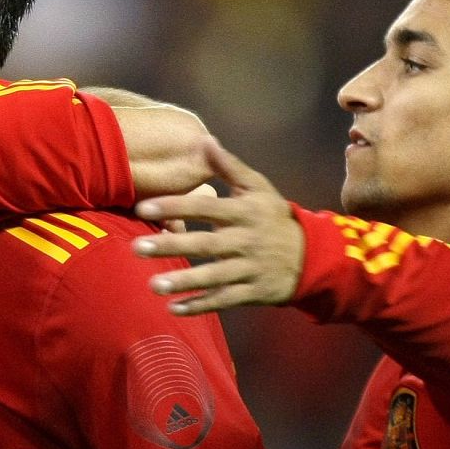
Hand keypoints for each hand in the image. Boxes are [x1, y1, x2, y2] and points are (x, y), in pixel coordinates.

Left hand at [131, 141, 304, 314]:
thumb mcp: (259, 188)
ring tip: (153, 284)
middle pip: (205, 244)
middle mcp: (246, 240)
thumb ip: (230, 167)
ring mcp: (250, 268)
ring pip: (214, 276)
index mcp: (245, 212)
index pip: (205, 207)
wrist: (313, 256)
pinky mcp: (253, 292)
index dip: (175, 206)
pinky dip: (201, 305)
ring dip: (184, 281)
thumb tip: (206, 140)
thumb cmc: (275, 217)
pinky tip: (174, 308)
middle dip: (171, 246)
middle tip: (136, 248)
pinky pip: (224, 300)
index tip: (142, 208)